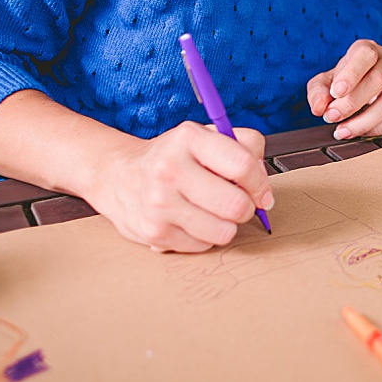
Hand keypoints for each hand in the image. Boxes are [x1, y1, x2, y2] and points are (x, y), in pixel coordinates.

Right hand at [86, 123, 271, 252]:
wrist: (118, 175)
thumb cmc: (173, 157)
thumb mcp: (207, 136)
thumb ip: (245, 147)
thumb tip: (263, 187)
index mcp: (188, 138)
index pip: (243, 165)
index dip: (260, 184)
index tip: (261, 192)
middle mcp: (169, 169)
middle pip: (236, 205)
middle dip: (246, 207)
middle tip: (237, 203)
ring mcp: (159, 204)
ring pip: (224, 232)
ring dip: (227, 225)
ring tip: (213, 211)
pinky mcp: (155, 232)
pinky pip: (204, 245)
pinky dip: (205, 236)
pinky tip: (192, 220)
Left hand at [306, 40, 381, 139]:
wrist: (369, 83)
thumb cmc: (347, 80)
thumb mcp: (327, 81)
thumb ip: (318, 91)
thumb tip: (319, 107)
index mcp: (369, 50)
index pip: (365, 56)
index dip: (351, 74)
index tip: (336, 92)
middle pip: (378, 80)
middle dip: (352, 102)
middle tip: (332, 116)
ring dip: (364, 121)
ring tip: (343, 131)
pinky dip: (376, 129)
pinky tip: (360, 131)